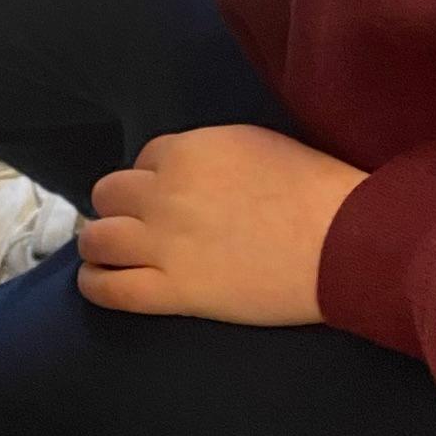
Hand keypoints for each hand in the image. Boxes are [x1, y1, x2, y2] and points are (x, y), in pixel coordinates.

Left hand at [77, 125, 366, 324]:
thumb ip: (208, 155)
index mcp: (186, 151)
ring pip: (98, 238)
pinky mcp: (173, 291)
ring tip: (109, 253)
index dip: (153, 179)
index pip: (144, 160)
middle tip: (137, 224)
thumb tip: (188, 171)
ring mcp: (164, 244)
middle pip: (110, 194)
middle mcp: (164, 193)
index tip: (168, 196)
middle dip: (120, 207)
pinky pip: (110, 288)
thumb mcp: (252, 144)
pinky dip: (95, 284)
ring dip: (100, 243)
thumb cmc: (311, 189)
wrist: (340, 241)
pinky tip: (98, 281)